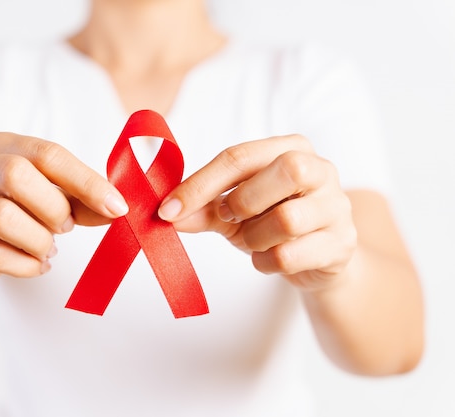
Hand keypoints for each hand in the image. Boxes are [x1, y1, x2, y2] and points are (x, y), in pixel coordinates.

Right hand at [0, 132, 128, 290]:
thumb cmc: (9, 217)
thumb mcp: (44, 200)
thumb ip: (78, 200)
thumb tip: (116, 209)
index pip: (46, 153)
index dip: (86, 181)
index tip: (116, 207)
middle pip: (16, 174)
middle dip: (54, 208)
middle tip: (66, 228)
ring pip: (2, 217)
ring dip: (39, 240)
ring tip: (48, 249)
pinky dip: (25, 265)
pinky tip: (35, 265)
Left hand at [158, 134, 356, 291]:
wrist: (317, 259)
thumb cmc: (272, 223)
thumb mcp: (234, 212)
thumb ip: (203, 208)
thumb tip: (167, 214)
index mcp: (291, 148)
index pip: (240, 156)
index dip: (199, 184)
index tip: (168, 209)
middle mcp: (321, 170)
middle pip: (287, 170)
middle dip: (245, 200)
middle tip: (230, 218)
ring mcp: (337, 207)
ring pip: (288, 219)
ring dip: (254, 238)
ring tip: (253, 240)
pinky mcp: (342, 244)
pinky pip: (291, 255)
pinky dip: (266, 262)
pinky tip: (268, 258)